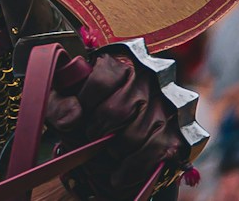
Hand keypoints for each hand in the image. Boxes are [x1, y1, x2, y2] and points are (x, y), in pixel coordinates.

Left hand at [45, 52, 185, 198]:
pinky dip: (132, 168)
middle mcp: (149, 80)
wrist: (134, 113)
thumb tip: (72, 119)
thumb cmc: (94, 102)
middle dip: (97, 131)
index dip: (85, 103)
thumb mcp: (70, 93)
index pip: (101, 80)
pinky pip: (154, 153)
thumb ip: (60, 101)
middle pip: (116, 111)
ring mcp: (166, 106)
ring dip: (113, 150)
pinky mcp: (178, 132)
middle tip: (91, 138)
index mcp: (122, 62)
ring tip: (104, 153)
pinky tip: (118, 176)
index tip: (78, 116)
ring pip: (134, 135)